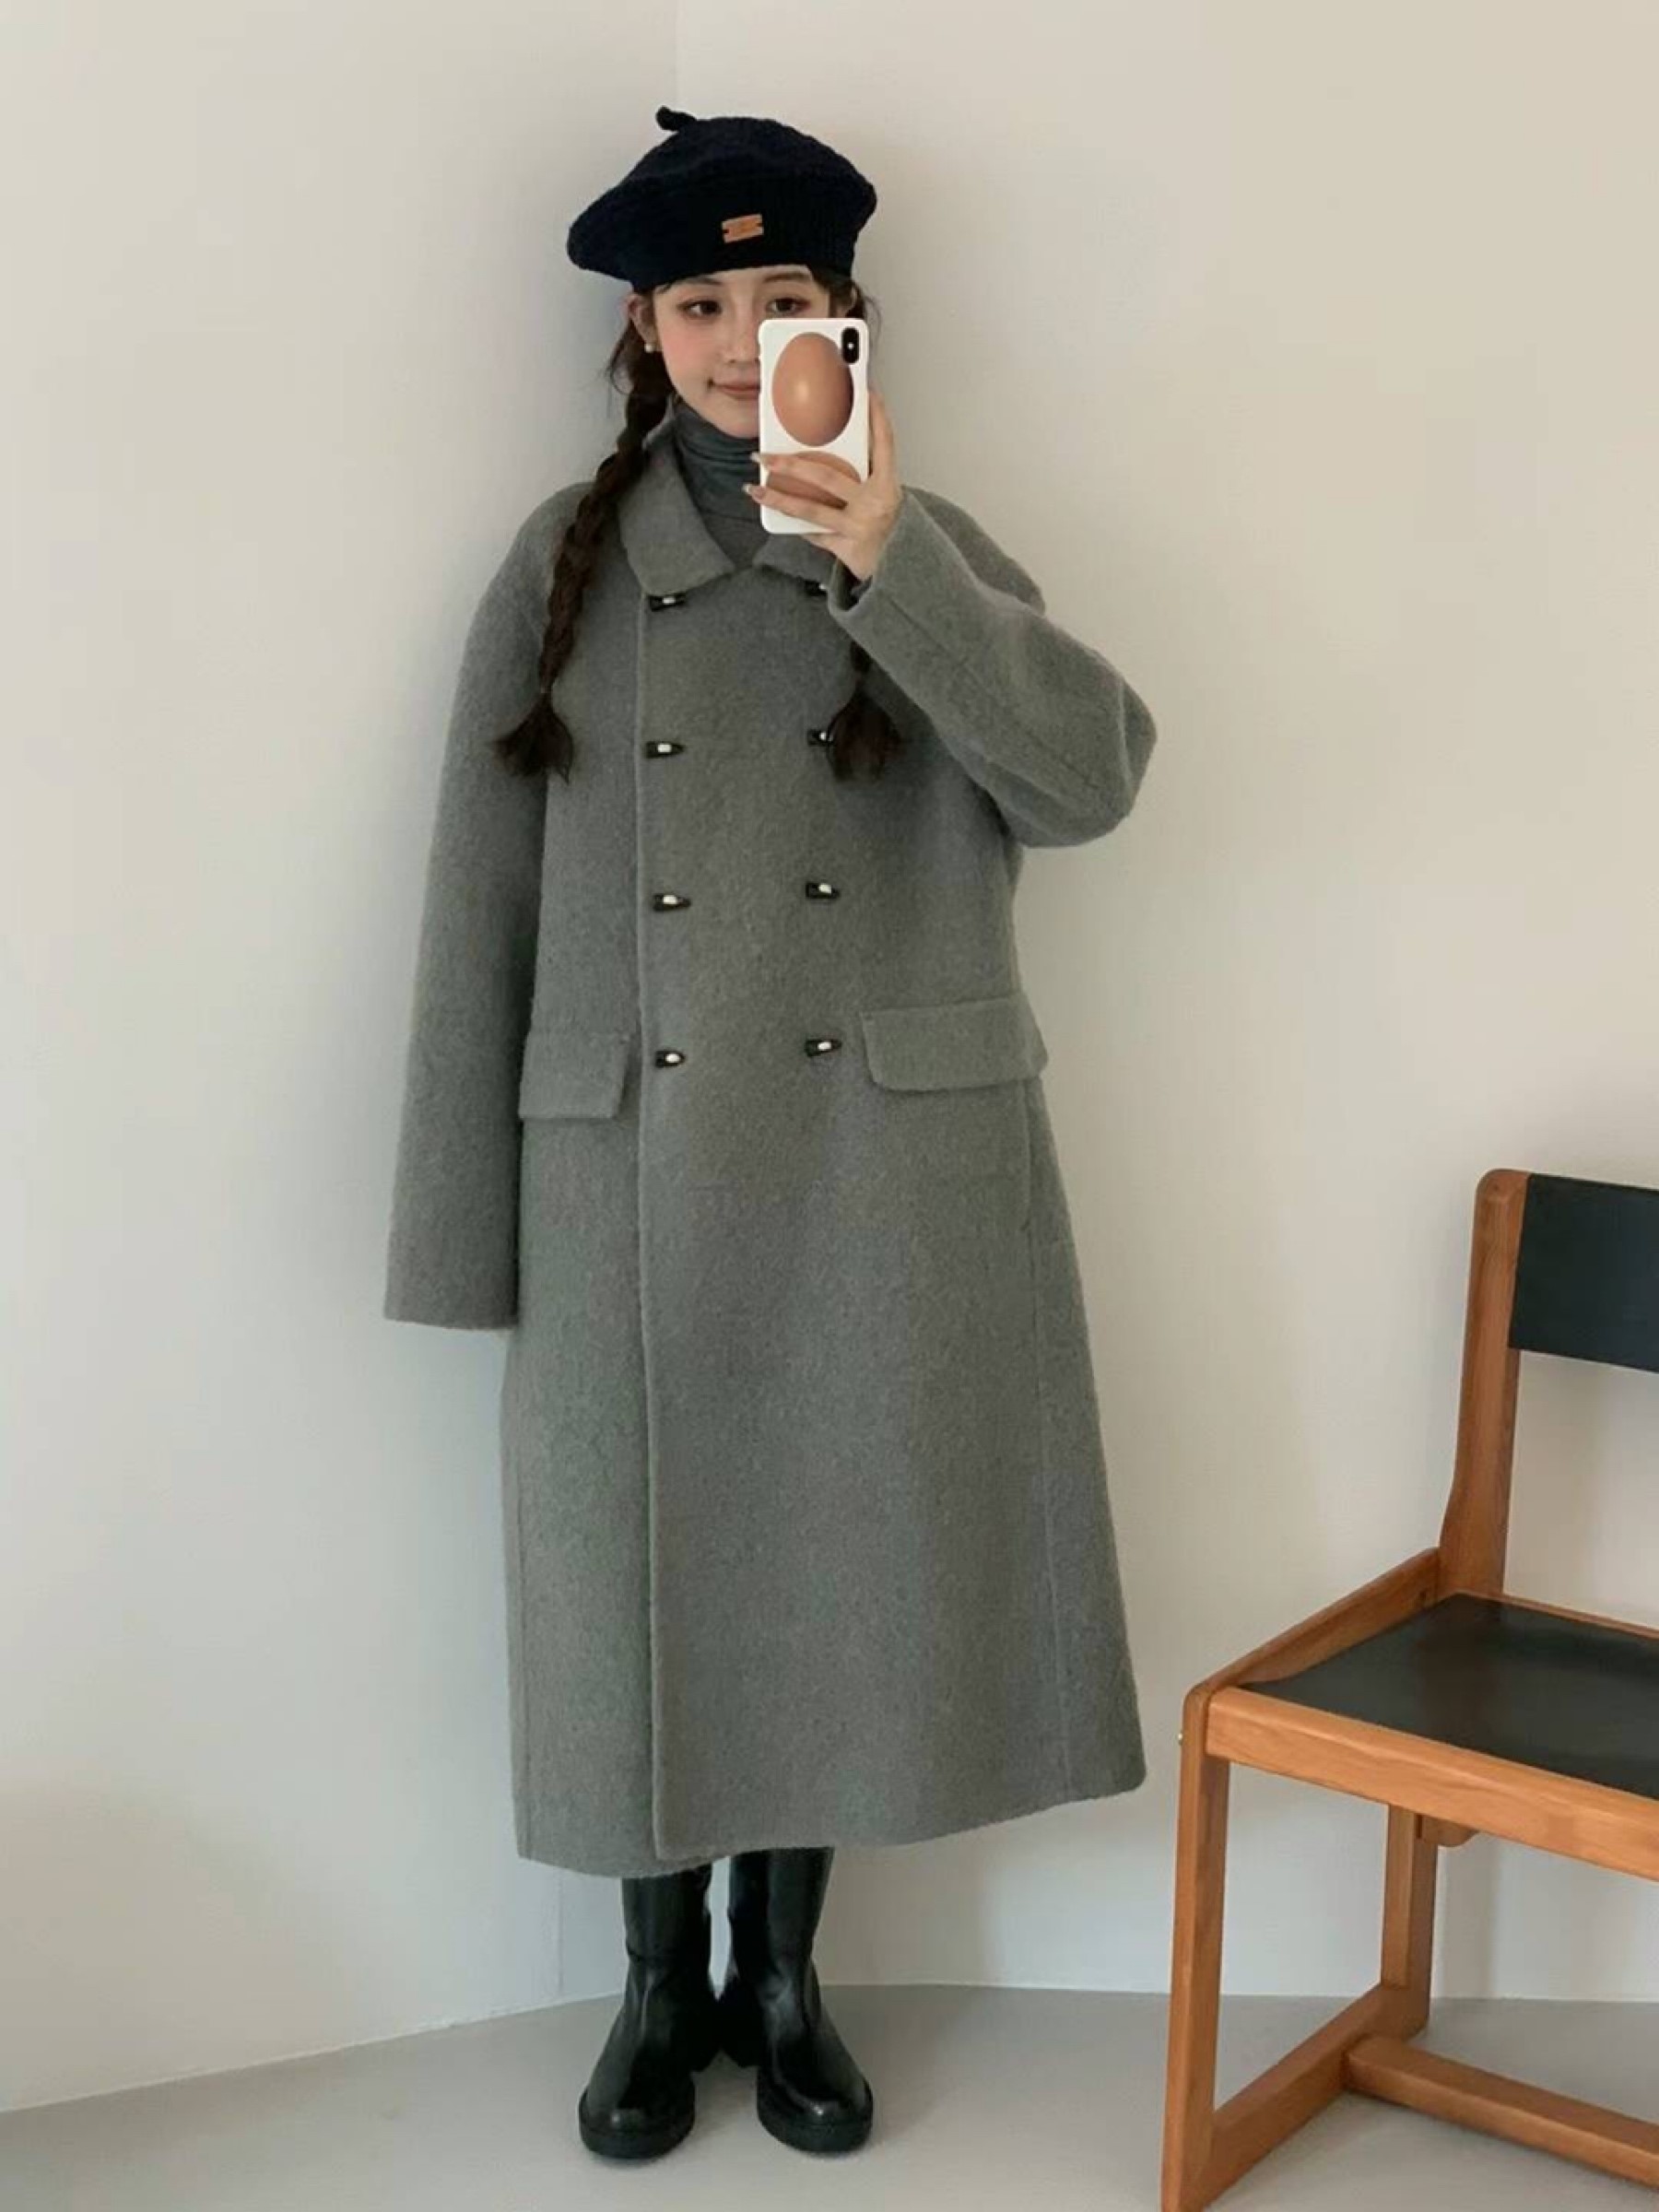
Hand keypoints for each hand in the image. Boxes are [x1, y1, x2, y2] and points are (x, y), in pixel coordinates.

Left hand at [746, 388, 901, 583]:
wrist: (901, 567)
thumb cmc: (888, 526)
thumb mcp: (884, 494)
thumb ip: (866, 471)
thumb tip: (835, 444)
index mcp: (888, 484)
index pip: (884, 444)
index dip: (877, 418)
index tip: (867, 393)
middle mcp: (874, 503)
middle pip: (827, 477)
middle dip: (791, 465)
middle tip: (766, 455)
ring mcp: (858, 526)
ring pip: (811, 509)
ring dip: (779, 499)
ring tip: (755, 489)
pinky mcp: (846, 547)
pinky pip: (815, 532)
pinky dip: (797, 524)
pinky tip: (778, 514)